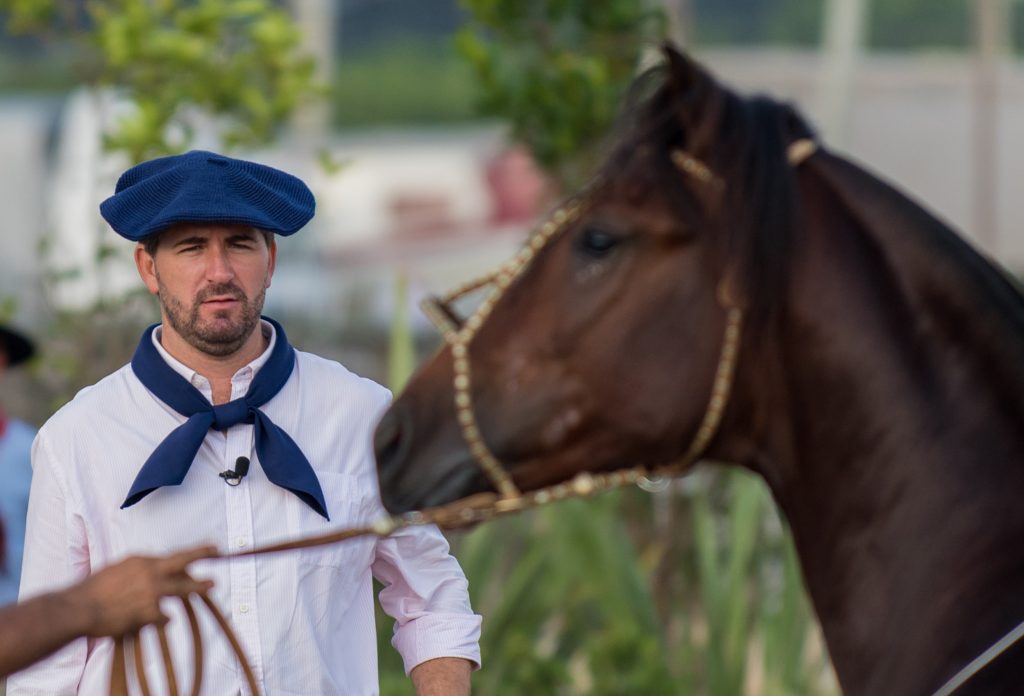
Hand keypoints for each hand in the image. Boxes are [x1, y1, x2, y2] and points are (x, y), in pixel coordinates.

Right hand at [71, 545, 215, 637]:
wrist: (77, 608)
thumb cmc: (92, 590)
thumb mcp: (117, 569)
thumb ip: (137, 569)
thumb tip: (154, 570)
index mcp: (140, 560)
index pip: (171, 556)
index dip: (189, 555)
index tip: (205, 550)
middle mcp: (149, 571)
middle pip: (183, 560)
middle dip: (202, 554)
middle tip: (217, 551)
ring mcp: (151, 590)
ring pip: (182, 587)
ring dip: (199, 586)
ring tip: (212, 584)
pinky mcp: (149, 611)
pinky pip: (163, 616)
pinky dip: (162, 619)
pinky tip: (159, 620)